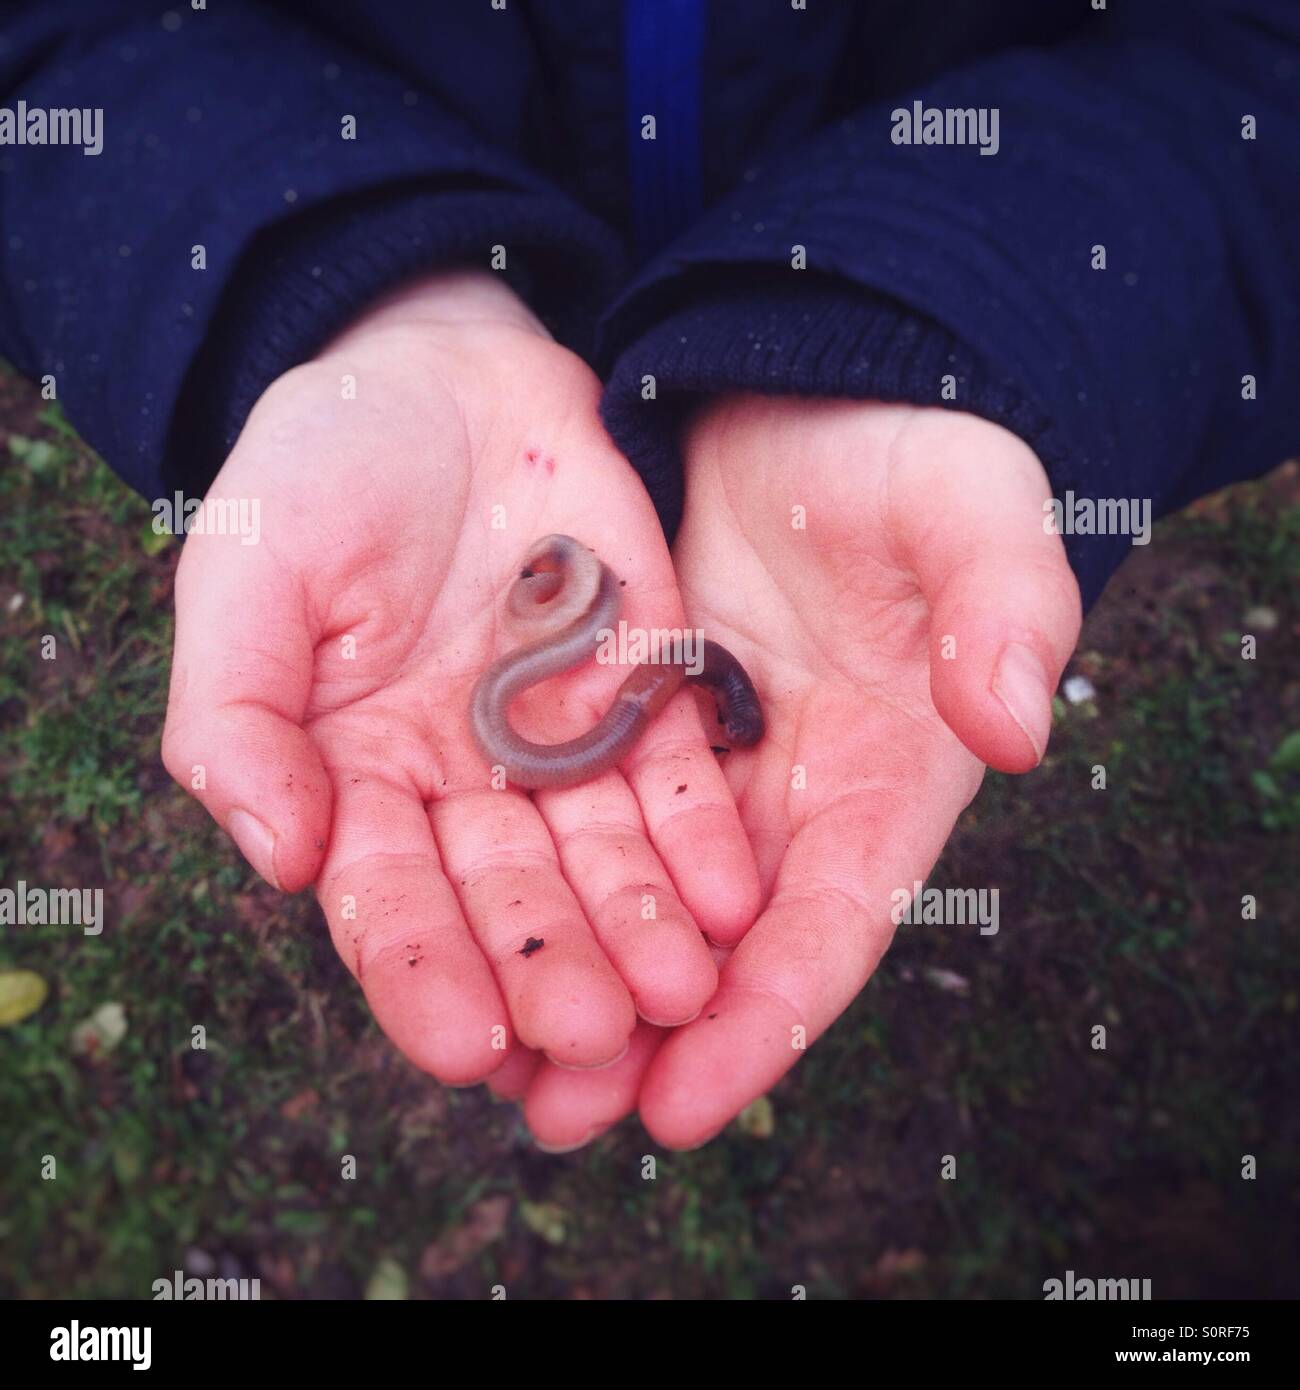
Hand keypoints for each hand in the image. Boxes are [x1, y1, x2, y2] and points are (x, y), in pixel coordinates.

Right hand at [161, 272, 759, 1083]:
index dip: (421, 972)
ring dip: (641, 931)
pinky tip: (733, 901)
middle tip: (590, 1040)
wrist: (442, 374)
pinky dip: (703, 841)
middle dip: (549, 970)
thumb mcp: (247, 577)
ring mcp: (562, 742)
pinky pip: (678, 778)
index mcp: (359, 778)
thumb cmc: (321, 473)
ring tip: (680, 996)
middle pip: (511, 899)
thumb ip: (238, 715)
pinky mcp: (644, 688)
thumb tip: (278, 856)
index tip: (462, 1043)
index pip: (390, 900)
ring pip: (605, 860)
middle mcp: (467, 785)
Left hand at [513, 395, 1080, 1148]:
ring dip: (573, 978)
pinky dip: (535, 877)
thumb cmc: (909, 452)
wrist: (808, 393)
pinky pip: (577, 815)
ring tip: (494, 1062)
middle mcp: (795, 796)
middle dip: (645, 1038)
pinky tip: (466, 927)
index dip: (767, 1019)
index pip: (831, 921)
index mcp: (889, 776)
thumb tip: (1014, 729)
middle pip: (721, 945)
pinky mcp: (634, 718)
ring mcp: (708, 763)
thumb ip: (1007, 608)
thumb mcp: (973, 509)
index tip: (686, 1103)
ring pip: (638, 898)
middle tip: (559, 1114)